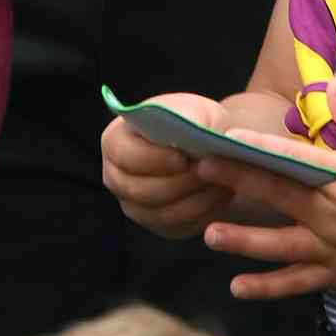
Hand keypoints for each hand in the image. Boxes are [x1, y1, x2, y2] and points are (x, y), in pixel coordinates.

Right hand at [101, 93, 235, 238]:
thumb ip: (190, 116)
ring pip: (162, 213)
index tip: (184, 158)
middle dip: (179, 183)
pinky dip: (201, 213)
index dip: (155, 160)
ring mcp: (135, 205)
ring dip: (194, 200)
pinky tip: (220, 196)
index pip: (126, 156)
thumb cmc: (192, 120)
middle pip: (142, 190)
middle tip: (209, 173)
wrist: (204, 143)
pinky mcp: (158, 224)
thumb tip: (193, 132)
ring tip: (220, 183)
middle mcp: (117, 177)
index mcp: (115, 141)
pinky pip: (178, 226)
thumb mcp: (194, 108)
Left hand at [197, 78, 335, 298]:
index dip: (255, 150)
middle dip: (235, 181)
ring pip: (279, 247)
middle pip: (276, 197)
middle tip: (198, 170)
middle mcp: (334, 217)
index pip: (291, 161)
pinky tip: (237, 287)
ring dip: (241, 240)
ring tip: (207, 233)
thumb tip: (329, 83)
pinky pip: (296, 283)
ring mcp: (334, 251)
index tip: (223, 139)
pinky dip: (267, 287)